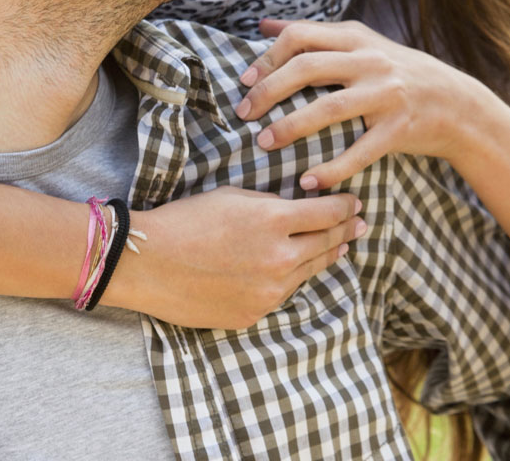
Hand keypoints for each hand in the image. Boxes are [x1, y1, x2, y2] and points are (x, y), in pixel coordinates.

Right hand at [104, 185, 364, 327]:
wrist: (149, 263)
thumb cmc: (187, 220)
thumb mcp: (234, 197)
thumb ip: (272, 204)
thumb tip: (297, 208)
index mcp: (274, 221)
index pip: (326, 213)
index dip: (344, 205)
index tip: (355, 202)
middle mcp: (279, 259)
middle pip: (326, 243)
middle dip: (346, 230)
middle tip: (360, 223)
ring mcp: (268, 291)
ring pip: (309, 271)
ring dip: (329, 255)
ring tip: (342, 246)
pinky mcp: (254, 313)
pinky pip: (283, 293)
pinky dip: (294, 278)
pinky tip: (300, 270)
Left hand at [236, 19, 494, 189]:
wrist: (457, 104)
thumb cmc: (398, 73)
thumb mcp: (361, 43)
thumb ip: (315, 35)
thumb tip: (263, 25)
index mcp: (356, 37)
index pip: (300, 36)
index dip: (267, 58)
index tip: (244, 81)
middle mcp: (370, 60)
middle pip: (307, 66)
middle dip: (268, 90)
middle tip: (243, 113)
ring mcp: (386, 94)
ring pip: (328, 108)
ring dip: (290, 127)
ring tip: (264, 144)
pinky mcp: (399, 128)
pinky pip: (359, 151)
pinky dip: (331, 169)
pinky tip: (308, 181)